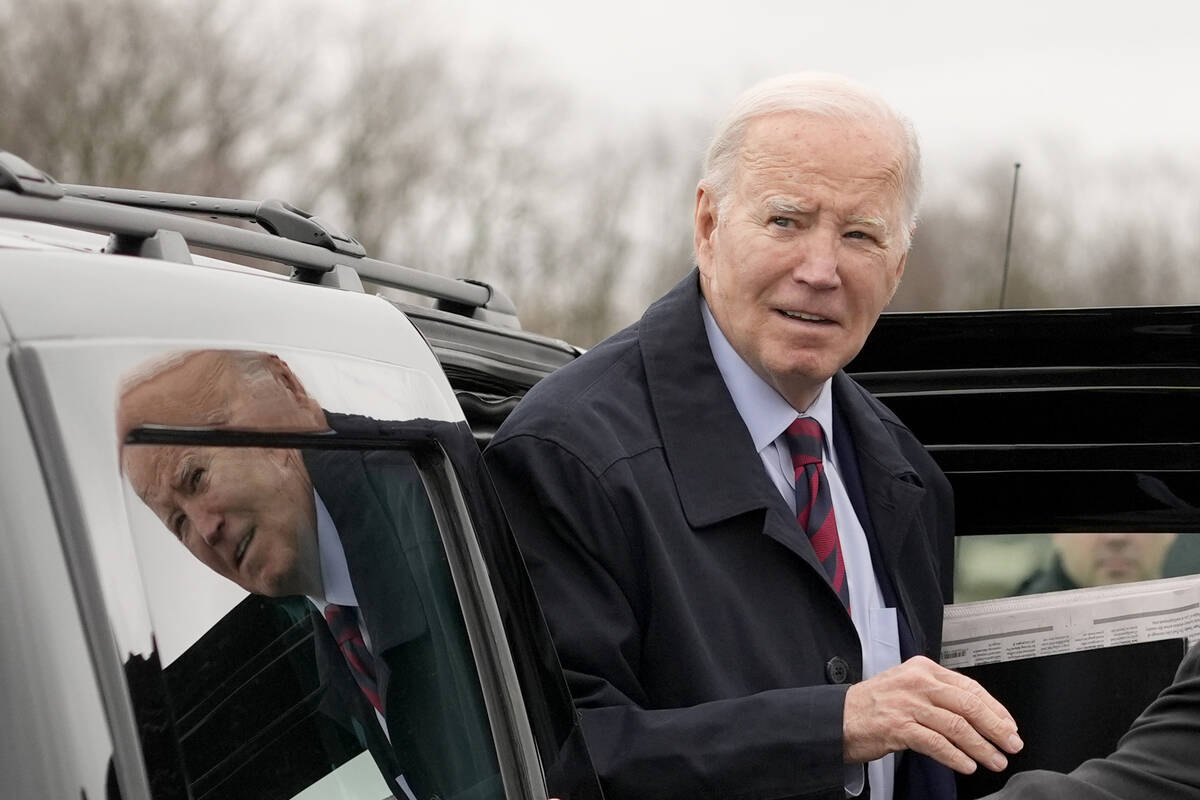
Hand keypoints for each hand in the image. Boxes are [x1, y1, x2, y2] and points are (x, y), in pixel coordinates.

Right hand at [843, 655, 1022, 773]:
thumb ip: (938, 693)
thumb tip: (977, 712)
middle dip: (995, 727)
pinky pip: (936, 743)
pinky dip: (955, 756)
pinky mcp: (898, 727)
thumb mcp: (907, 686)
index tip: (1009, 725)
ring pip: (956, 726)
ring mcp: (907, 704)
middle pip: (968, 704)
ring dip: (981, 747)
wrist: (838, 717)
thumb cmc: (874, 705)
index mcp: (923, 669)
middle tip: (1011, 744)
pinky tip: (967, 765)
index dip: (995, 708)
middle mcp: (917, 683)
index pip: (969, 686)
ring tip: (993, 760)